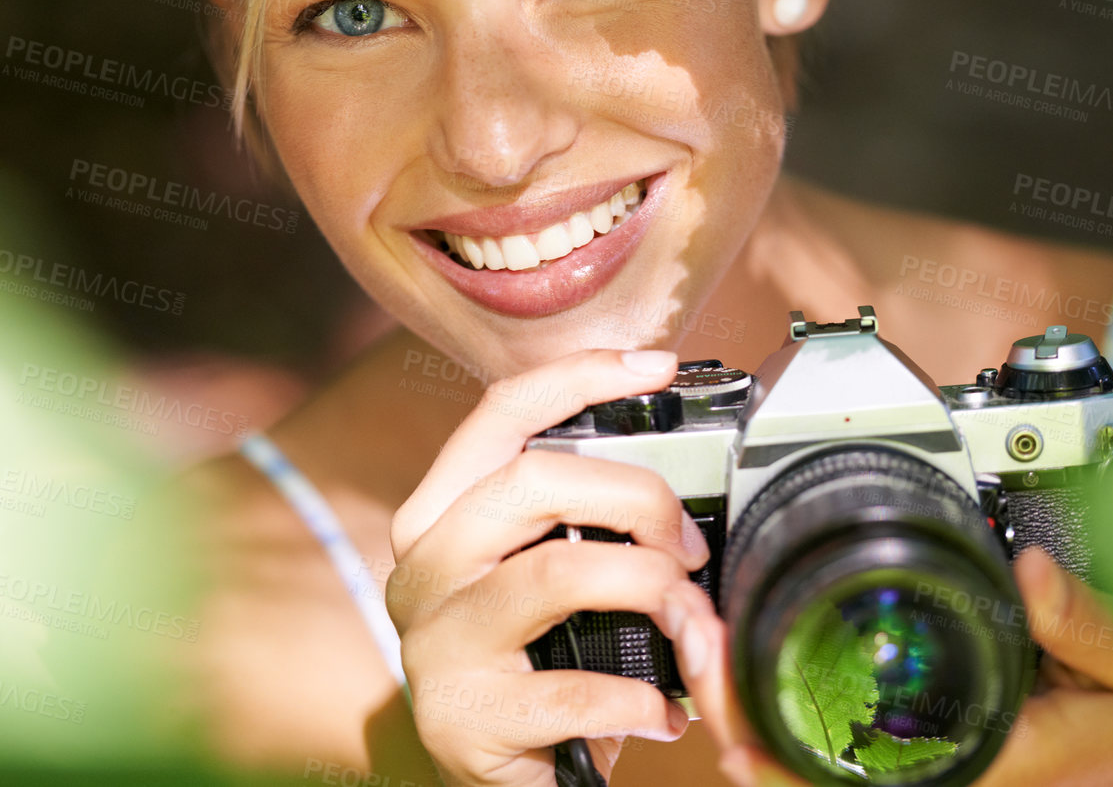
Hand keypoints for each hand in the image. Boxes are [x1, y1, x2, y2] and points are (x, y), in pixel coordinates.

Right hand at [387, 348, 719, 786]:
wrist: (499, 784)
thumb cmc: (534, 666)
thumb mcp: (544, 576)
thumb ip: (580, 519)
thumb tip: (680, 468)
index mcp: (441, 514)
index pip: (501, 412)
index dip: (581, 376)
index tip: (655, 366)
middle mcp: (424, 566)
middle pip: (535, 478)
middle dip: (640, 496)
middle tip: (688, 545)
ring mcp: (434, 642)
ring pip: (558, 570)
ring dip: (651, 588)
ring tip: (688, 621)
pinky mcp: (460, 718)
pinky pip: (573, 688)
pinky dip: (639, 700)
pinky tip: (659, 712)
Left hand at [680, 548, 1112, 786]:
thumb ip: (1091, 622)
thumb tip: (1031, 569)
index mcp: (997, 756)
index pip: (871, 775)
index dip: (787, 751)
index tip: (728, 708)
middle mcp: (959, 773)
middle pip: (826, 775)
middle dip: (748, 725)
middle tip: (695, 656)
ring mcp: (946, 765)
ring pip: (830, 764)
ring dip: (761, 717)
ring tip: (707, 654)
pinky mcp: (944, 745)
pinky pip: (853, 746)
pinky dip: (795, 712)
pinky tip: (756, 674)